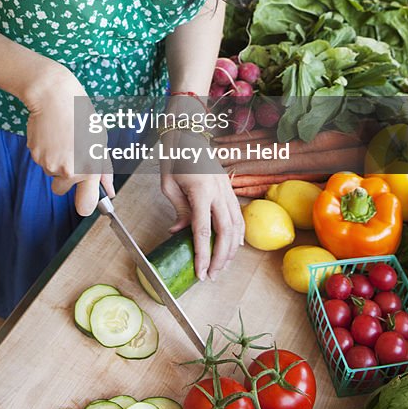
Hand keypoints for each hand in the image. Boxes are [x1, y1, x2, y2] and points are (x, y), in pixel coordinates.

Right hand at [24, 60, 113, 214]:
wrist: (54, 97)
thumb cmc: (81, 115)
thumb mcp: (100, 141)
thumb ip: (103, 169)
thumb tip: (109, 191)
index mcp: (88, 167)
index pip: (85, 206)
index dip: (86, 205)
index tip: (86, 200)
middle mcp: (68, 170)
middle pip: (61, 190)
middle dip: (66, 179)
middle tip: (72, 155)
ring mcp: (49, 163)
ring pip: (52, 173)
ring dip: (57, 161)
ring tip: (64, 138)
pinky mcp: (35, 155)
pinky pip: (42, 161)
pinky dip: (46, 151)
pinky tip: (53, 135)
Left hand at [160, 166, 244, 281]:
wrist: (188, 133)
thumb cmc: (175, 156)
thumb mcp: (169, 185)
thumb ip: (178, 211)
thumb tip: (178, 233)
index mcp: (200, 190)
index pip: (202, 231)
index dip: (202, 255)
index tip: (200, 272)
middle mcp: (218, 191)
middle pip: (225, 232)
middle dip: (220, 258)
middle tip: (211, 275)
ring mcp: (226, 189)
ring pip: (236, 225)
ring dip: (231, 249)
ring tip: (222, 266)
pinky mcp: (229, 187)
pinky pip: (238, 214)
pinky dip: (238, 233)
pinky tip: (234, 246)